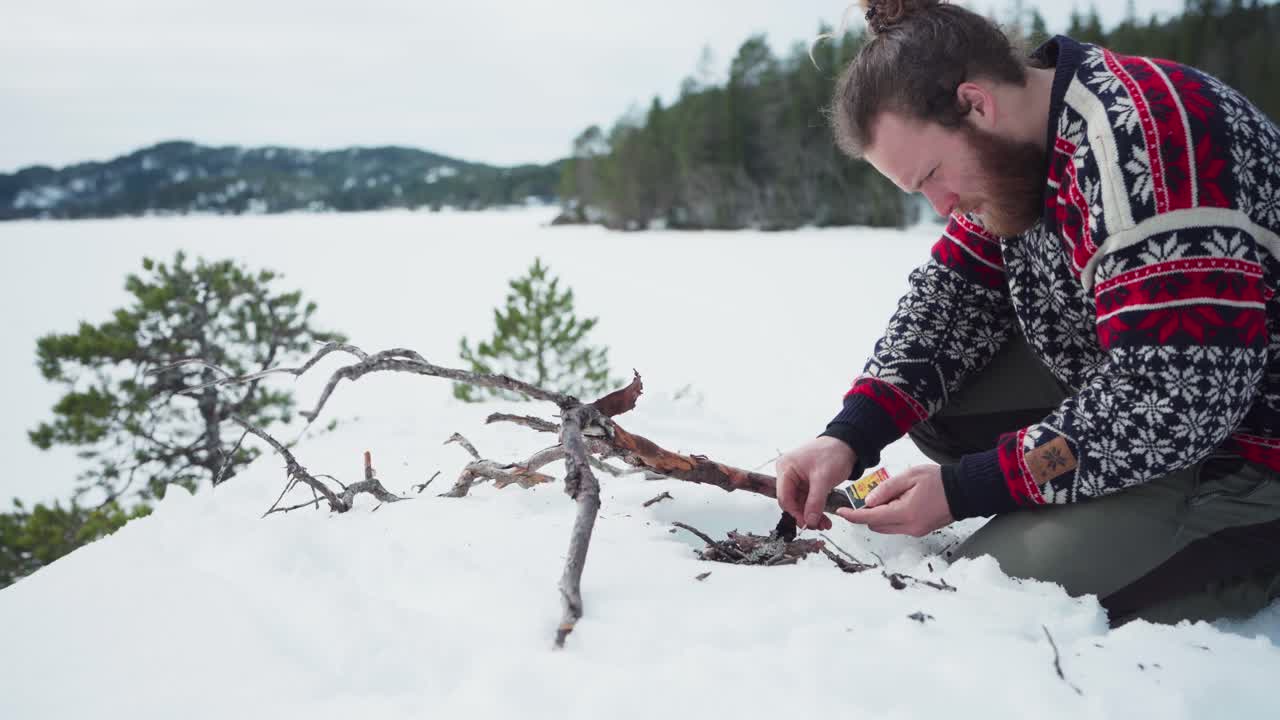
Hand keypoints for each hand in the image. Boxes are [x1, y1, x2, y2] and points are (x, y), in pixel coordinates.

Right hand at [776, 437, 855, 530]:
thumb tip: (809, 522)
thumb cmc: (833, 453)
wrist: (847, 445)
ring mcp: (796, 478)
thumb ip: (815, 502)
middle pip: (791, 501)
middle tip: (817, 526)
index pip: (784, 497)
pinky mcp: (805, 482)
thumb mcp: (824, 479)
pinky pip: (807, 499)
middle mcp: (787, 473)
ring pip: (800, 503)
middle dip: (804, 515)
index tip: (807, 524)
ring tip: (824, 524)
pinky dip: (816, 508)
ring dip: (811, 514)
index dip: (795, 512)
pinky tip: (824, 518)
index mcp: (785, 468)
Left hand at [836, 465, 952, 536]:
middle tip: (872, 494)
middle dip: (868, 513)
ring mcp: (915, 531)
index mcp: (905, 513)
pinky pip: (898, 526)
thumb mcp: (909, 477)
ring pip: (886, 527)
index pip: (871, 518)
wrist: (963, 490)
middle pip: (876, 525)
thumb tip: (867, 502)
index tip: (841, 512)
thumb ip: (886, 489)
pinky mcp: (920, 530)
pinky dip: (892, 516)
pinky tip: (900, 501)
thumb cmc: (939, 481)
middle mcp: (909, 527)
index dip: (853, 516)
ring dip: (881, 515)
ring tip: (892, 495)